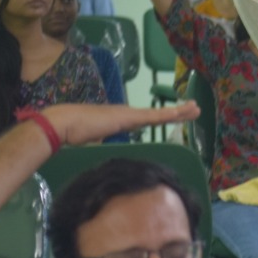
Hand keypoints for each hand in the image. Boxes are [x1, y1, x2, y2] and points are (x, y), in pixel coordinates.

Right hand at [43, 102, 199, 147]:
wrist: (62, 124)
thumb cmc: (72, 134)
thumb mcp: (92, 141)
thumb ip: (101, 142)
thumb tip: (102, 150)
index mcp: (120, 119)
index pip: (147, 118)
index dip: (162, 116)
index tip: (176, 114)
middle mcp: (127, 113)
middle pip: (157, 114)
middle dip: (177, 111)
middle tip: (195, 107)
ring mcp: (128, 114)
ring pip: (159, 113)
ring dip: (178, 111)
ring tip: (195, 108)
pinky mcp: (128, 117)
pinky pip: (153, 116)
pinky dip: (168, 114)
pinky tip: (180, 113)